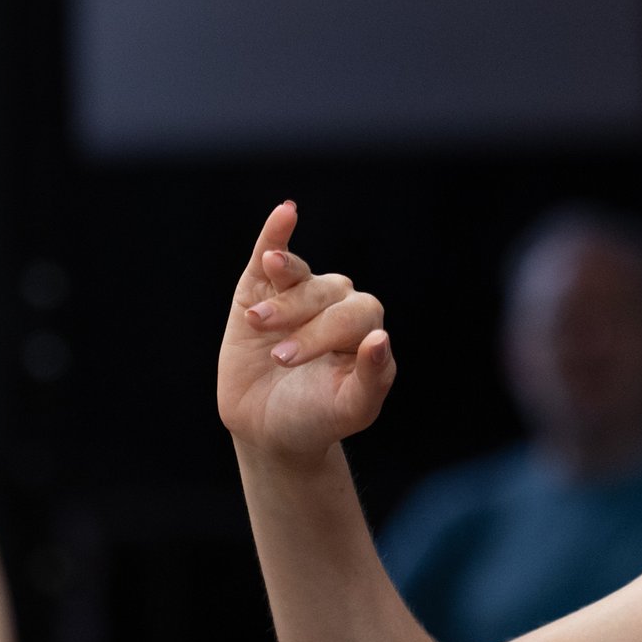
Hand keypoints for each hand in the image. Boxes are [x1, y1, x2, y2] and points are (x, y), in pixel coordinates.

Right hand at [219, 202, 397, 462]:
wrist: (269, 428)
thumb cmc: (316, 417)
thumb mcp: (350, 408)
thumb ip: (373, 377)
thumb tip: (382, 338)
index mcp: (364, 329)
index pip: (352, 315)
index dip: (321, 333)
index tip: (287, 360)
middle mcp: (337, 304)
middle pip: (325, 294)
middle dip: (298, 323)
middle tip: (278, 358)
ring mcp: (299, 294)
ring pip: (297, 274)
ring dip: (281, 290)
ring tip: (259, 316)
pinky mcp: (260, 288)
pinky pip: (271, 252)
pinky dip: (277, 231)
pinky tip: (285, 214)